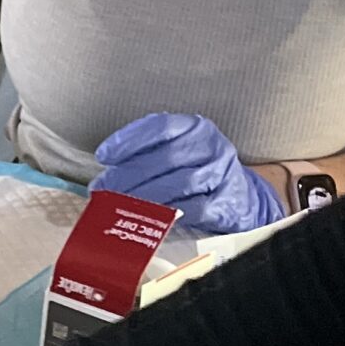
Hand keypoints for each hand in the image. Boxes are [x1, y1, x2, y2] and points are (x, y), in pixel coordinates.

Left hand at [91, 112, 286, 235]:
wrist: (241, 198)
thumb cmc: (199, 173)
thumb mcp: (179, 154)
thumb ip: (148, 158)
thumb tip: (107, 175)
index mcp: (194, 128)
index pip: (160, 127)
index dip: (129, 140)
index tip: (104, 155)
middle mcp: (210, 146)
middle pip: (165, 157)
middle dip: (129, 174)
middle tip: (104, 188)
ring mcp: (221, 173)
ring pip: (180, 182)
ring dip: (145, 196)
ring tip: (120, 205)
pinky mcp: (226, 202)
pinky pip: (195, 208)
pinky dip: (170, 213)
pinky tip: (150, 218)